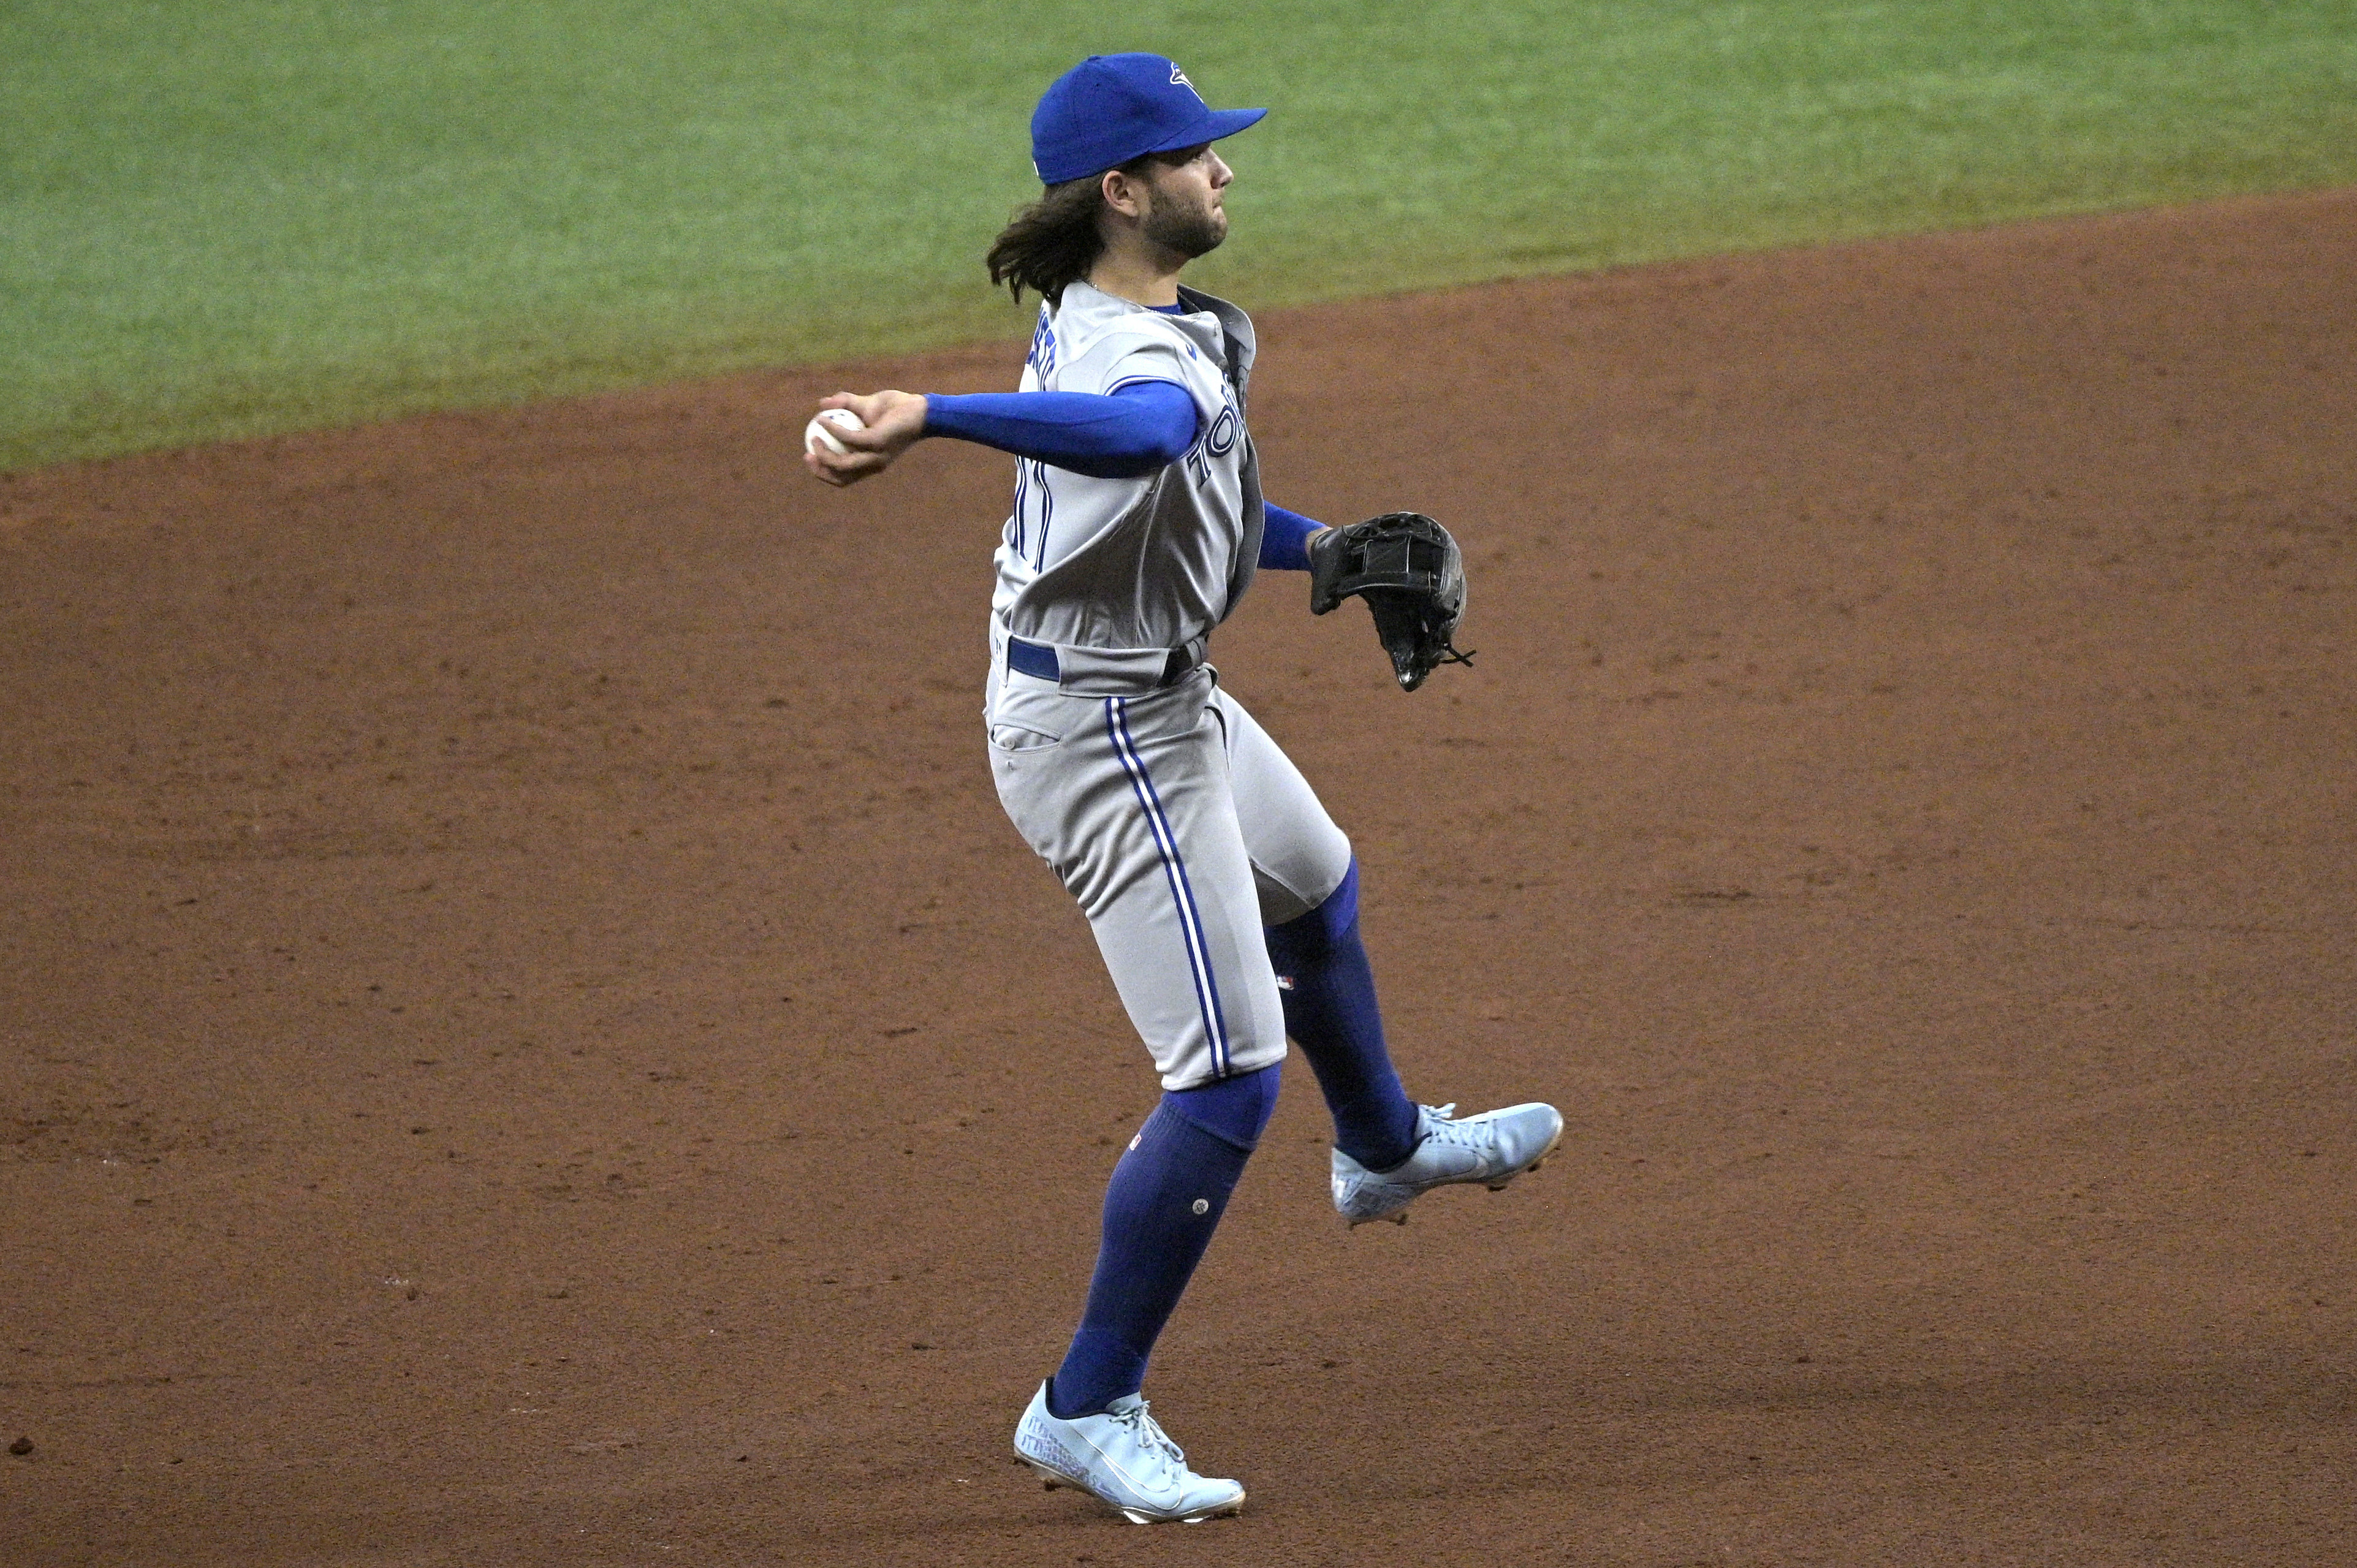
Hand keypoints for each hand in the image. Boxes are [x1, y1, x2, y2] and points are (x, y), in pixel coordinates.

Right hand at [803, 390, 928, 486]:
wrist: (920, 407)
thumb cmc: (896, 408)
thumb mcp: (866, 405)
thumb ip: (845, 404)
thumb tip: (822, 404)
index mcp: (871, 461)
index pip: (845, 476)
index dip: (824, 472)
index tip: (810, 456)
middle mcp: (874, 464)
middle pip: (841, 478)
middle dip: (820, 470)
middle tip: (807, 454)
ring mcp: (876, 455)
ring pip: (843, 464)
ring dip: (824, 453)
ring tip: (813, 437)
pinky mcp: (878, 442)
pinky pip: (848, 438)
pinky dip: (833, 430)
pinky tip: (823, 419)